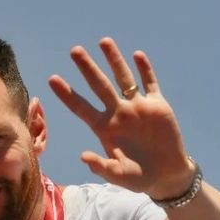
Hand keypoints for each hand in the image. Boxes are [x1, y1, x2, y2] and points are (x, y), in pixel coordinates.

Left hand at [49, 37, 194, 199]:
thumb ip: (102, 166)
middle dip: (87, 68)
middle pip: (99, 86)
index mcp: (105, 129)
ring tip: (103, 41)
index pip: (81, 107)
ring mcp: (137, 107)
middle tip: (75, 50)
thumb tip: (83, 157)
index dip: (67, 94)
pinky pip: (150, 83)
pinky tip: (137, 55)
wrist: (166, 174)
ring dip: (114, 60)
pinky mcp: (157, 106)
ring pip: (123, 78)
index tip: (52, 79)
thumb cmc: (139, 178)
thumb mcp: (119, 175)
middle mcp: (118, 113)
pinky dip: (144, 69)